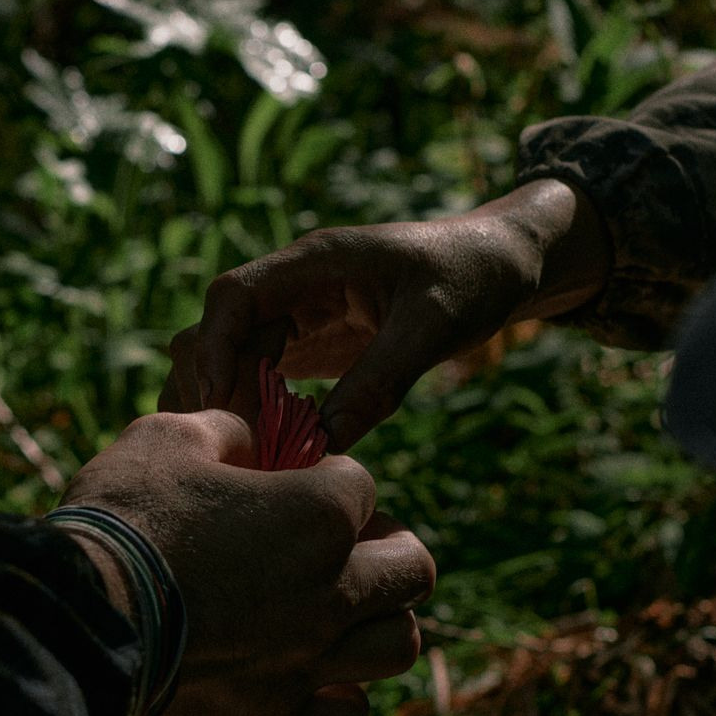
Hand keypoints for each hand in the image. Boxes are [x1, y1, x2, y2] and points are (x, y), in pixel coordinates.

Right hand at [56, 410, 434, 715]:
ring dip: (380, 622)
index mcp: (318, 513)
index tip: (289, 486)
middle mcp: (333, 588)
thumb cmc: (120, 519)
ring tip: (342, 613)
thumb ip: (226, 431)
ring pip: (401, 645)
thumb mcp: (166, 437)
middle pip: (414, 567)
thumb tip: (249, 442)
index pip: (362, 486)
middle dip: (388, 547)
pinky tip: (308, 680)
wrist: (73, 622)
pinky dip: (339, 701)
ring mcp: (311, 660)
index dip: (326, 480)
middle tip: (347, 546)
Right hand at [164, 178, 609, 448]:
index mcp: (314, 262)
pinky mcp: (310, 347)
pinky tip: (271, 451)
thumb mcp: (434, 327)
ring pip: (230, 358)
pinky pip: (261, 379)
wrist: (500, 263)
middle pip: (217, 331)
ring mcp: (298, 317)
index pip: (233, 296)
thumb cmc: (472, 277)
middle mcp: (294, 286)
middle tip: (233, 447)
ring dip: (228, 402)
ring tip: (247, 454)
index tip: (218, 405)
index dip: (216, 348)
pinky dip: (255, 412)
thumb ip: (381, 380)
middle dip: (215, 385)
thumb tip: (325, 443)